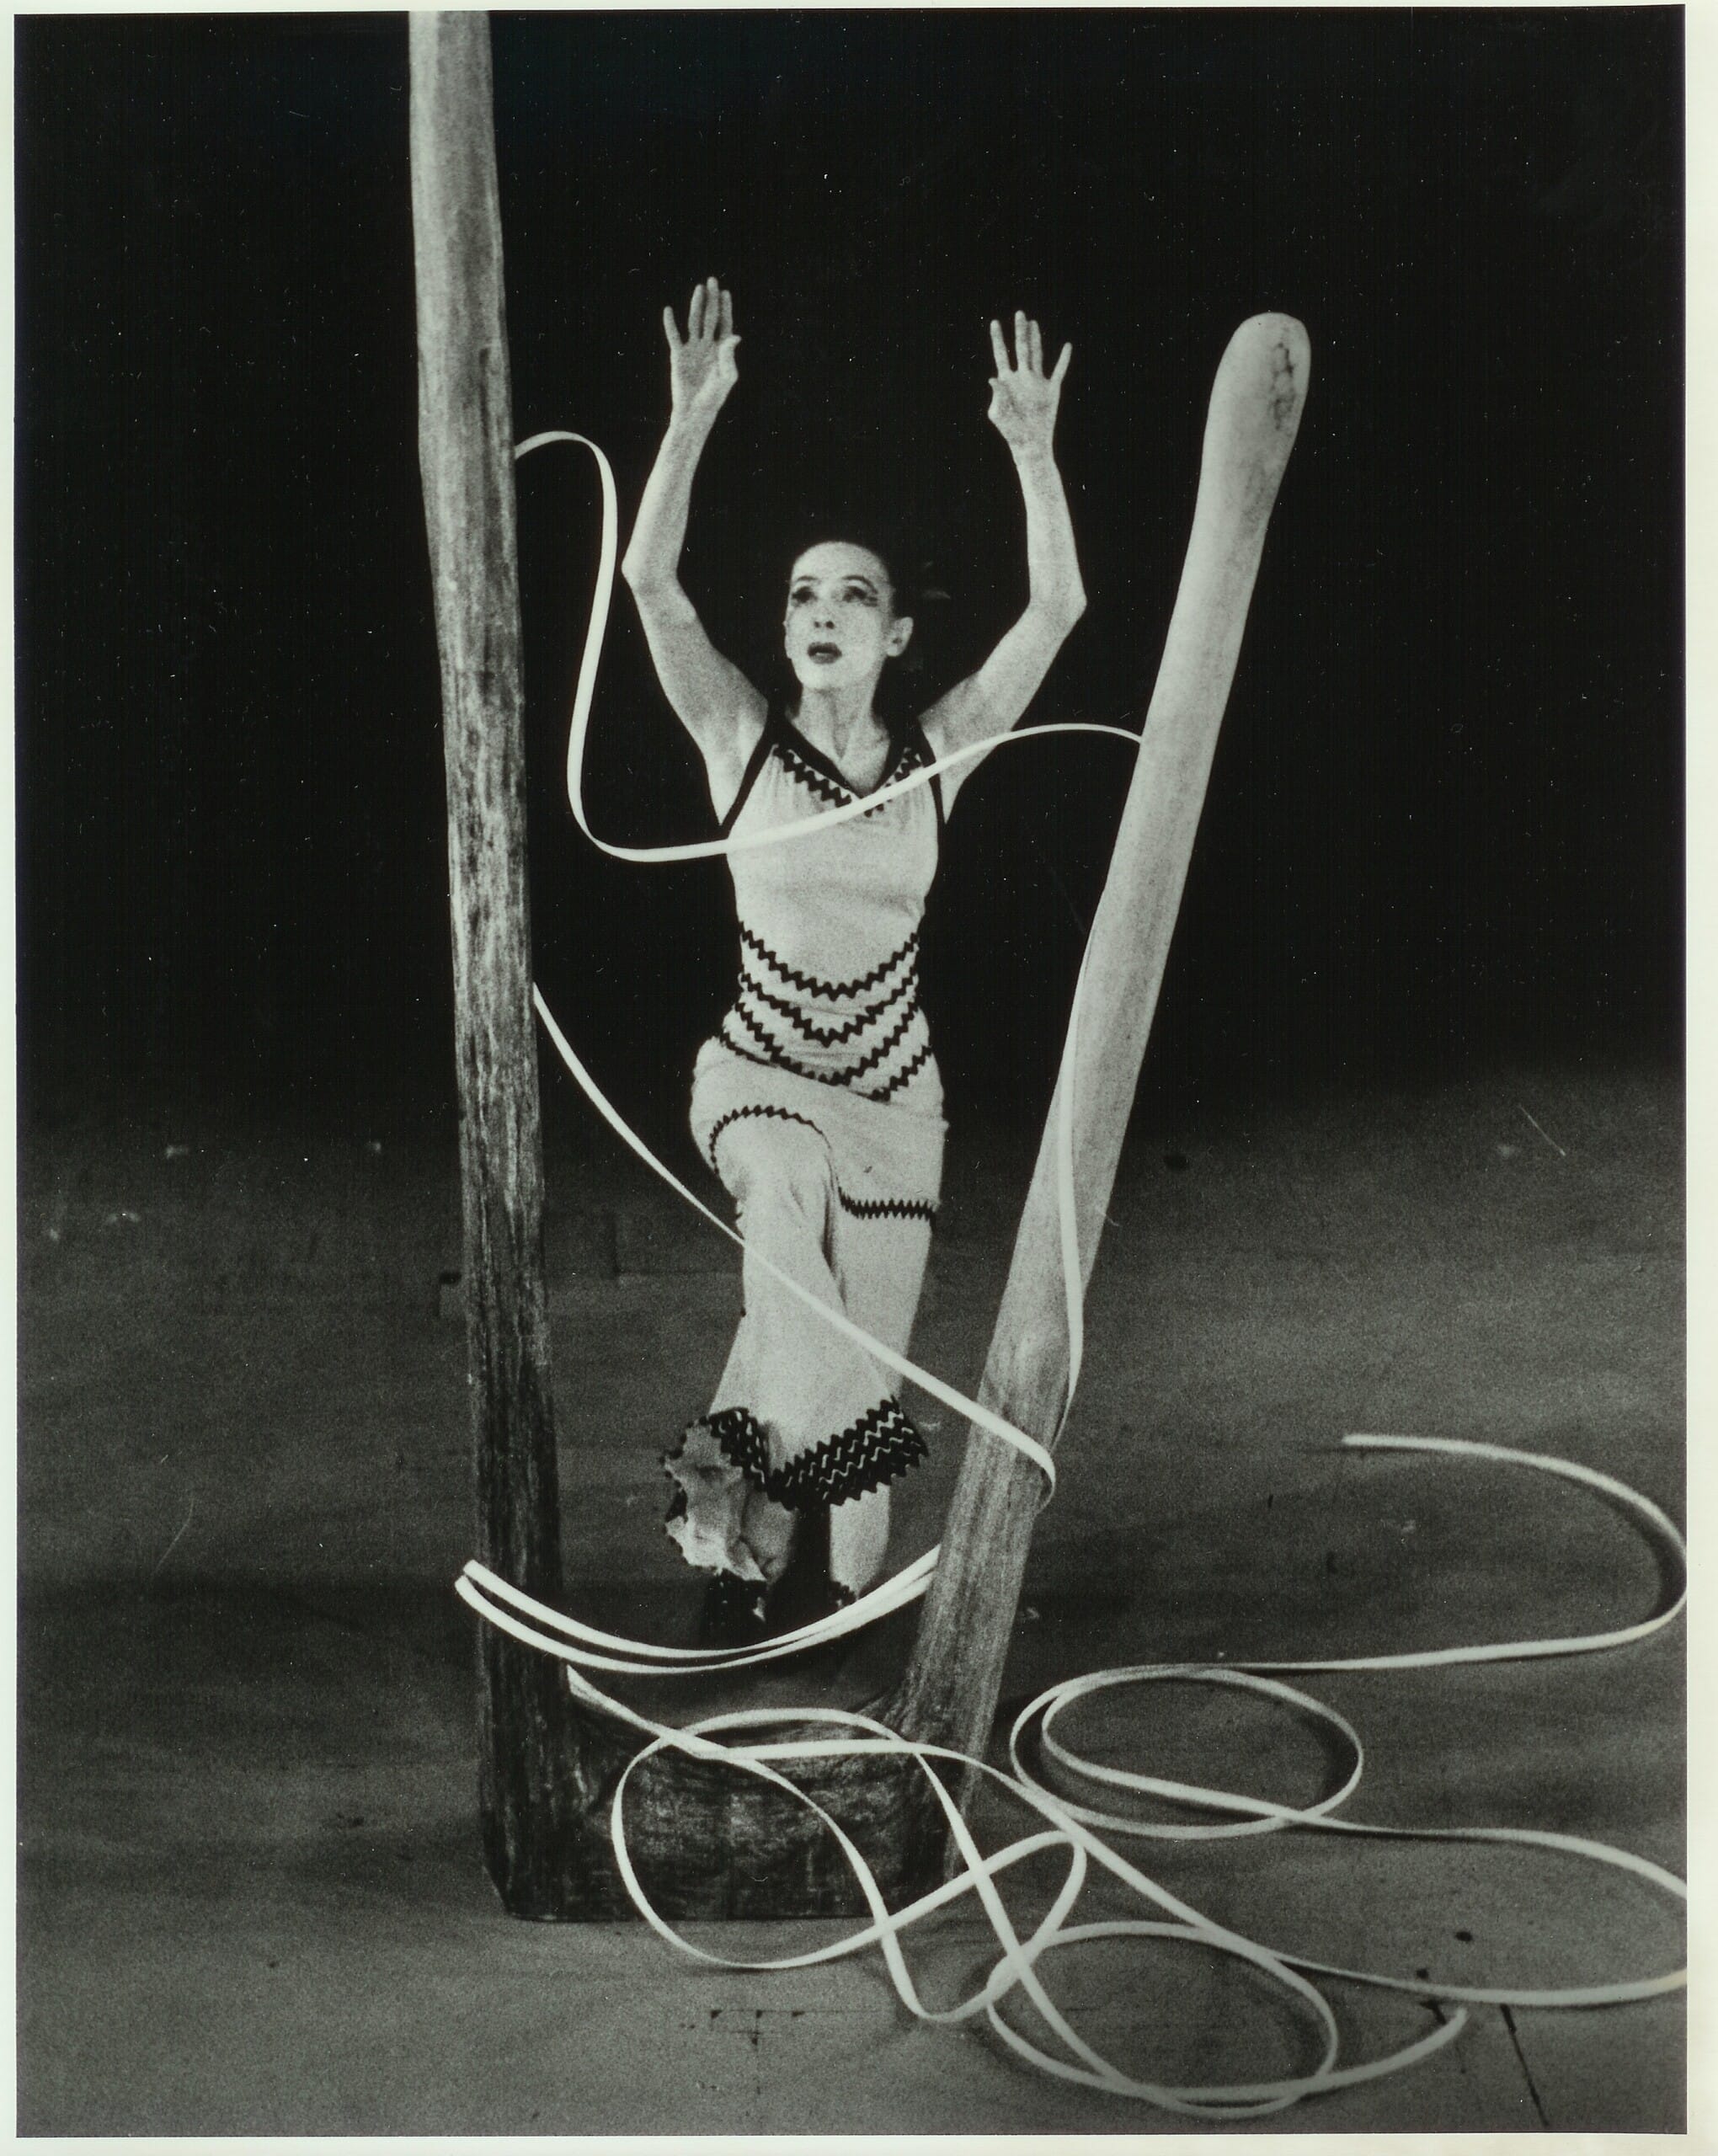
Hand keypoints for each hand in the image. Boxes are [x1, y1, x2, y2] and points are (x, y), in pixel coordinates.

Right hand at [664, 277, 738, 428]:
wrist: (695, 410)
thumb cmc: (714, 396)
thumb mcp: (727, 376)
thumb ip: (729, 354)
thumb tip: (735, 335)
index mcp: (721, 350)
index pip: (724, 324)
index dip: (725, 309)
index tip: (725, 293)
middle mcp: (707, 346)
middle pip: (710, 317)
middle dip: (712, 300)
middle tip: (712, 281)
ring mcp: (693, 349)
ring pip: (694, 321)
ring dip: (696, 305)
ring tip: (698, 288)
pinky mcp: (678, 355)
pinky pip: (674, 336)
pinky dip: (670, 324)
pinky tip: (668, 310)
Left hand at [986, 311, 1070, 456]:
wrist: (1029, 443)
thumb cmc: (1010, 431)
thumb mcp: (998, 413)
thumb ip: (997, 395)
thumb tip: (993, 378)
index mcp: (1007, 381)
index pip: (1001, 355)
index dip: (998, 339)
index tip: (995, 323)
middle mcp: (1022, 378)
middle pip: (1021, 348)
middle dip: (1020, 331)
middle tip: (1020, 313)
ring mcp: (1037, 383)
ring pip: (1037, 355)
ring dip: (1037, 339)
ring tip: (1034, 323)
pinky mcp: (1051, 390)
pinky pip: (1059, 371)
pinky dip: (1063, 359)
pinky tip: (1067, 346)